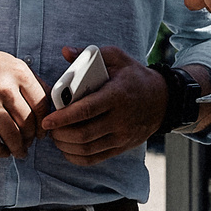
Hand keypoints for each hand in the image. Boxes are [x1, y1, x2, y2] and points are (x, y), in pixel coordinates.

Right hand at [0, 45, 47, 157]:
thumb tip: (50, 101)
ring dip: (18, 147)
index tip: (43, 131)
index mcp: (17, 72)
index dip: (44, 122)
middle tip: (30, 143)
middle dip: (31, 137)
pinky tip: (3, 152)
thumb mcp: (9, 63)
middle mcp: (3, 87)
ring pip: (11, 134)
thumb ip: (30, 80)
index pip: (41, 103)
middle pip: (27, 121)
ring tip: (19, 152)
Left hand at [41, 46, 168, 165]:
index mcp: (117, 95)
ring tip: (56, 136)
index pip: (86, 110)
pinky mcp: (121, 147)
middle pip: (84, 134)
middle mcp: (120, 119)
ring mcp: (122, 136)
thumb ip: (89, 54)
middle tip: (48, 128)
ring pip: (87, 149)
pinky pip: (94, 159)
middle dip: (60, 134)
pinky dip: (76, 157)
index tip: (47, 121)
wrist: (163, 99)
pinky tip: (67, 148)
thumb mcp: (117, 58)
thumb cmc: (134, 77)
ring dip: (66, 146)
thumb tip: (66, 51)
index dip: (64, 117)